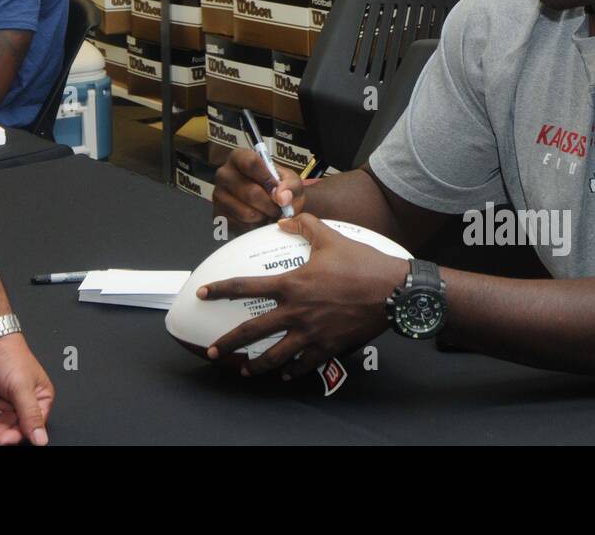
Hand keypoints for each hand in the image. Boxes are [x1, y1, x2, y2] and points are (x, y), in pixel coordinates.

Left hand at [0, 335, 54, 445]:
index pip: (33, 425)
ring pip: (3, 426)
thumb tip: (42, 439)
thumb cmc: (9, 355)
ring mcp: (9, 403)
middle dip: (5, 433)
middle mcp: (26, 402)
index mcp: (41, 397)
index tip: (5, 439)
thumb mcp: (22, 386)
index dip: (20, 433)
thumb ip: (31, 414)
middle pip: (17, 427)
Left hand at [200, 213, 409, 379]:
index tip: (202, 293)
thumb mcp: (330, 237)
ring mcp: (311, 334)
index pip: (245, 287)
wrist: (392, 291)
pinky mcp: (328, 347)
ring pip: (275, 356)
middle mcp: (295, 312)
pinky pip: (304, 364)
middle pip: (252, 331)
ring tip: (245, 371)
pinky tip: (286, 373)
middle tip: (212, 351)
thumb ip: (304, 226)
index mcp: (291, 285)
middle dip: (228, 343)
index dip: (220, 290)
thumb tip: (286, 222)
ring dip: (257, 365)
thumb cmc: (361, 263)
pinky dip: (292, 370)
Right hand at [212, 148, 314, 231]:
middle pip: (250, 192)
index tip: (277, 188)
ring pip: (246, 212)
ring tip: (268, 214)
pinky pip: (239, 226)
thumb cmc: (279, 189)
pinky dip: (253, 227)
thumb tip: (281, 196)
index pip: (250, 163)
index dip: (267, 178)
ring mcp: (218, 195)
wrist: (273, 207)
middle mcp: (224, 173)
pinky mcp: (218, 214)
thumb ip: (291, 185)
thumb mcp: (292, 182)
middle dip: (269, 205)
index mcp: (240, 157)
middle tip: (278, 208)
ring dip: (262, 217)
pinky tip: (257, 221)